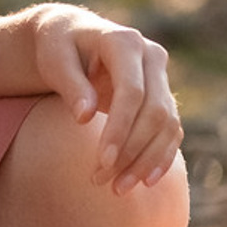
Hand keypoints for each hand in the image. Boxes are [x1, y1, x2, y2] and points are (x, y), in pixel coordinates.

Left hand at [21, 4, 182, 193]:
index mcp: (125, 42)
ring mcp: (161, 77)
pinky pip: (172, 130)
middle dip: (131, 151)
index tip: (101, 161)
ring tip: (118, 188)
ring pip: (167, 124)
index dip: (120, 129)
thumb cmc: (59, 48)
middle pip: (155, 111)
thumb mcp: (54, 59)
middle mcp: (152, 57)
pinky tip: (144, 181)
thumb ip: (70, 85)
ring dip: (146, 160)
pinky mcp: (164, 96)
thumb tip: (85, 118)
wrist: (74, 37)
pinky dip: (161, 157)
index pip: (132, 92)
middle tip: (101, 181)